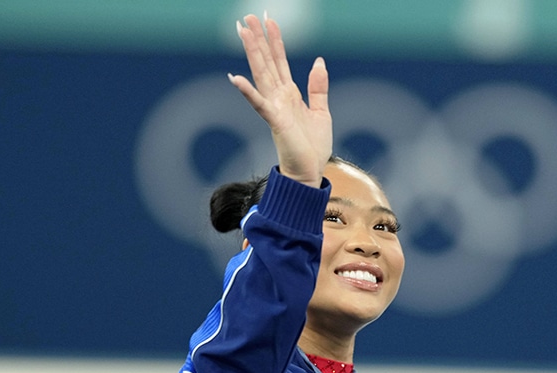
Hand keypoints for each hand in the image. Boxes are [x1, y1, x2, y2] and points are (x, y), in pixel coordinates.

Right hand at [229, 14, 331, 186]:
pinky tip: (235, 78)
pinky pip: (260, 104)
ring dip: (252, 53)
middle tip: (247, 17)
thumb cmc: (313, 147)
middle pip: (266, 62)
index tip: (269, 20)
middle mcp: (278, 98)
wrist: (310, 172)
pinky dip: (248, 91)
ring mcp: (275, 108)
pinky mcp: (275, 121)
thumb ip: (318, 87)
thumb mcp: (321, 111)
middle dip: (258, 39)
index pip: (280, 61)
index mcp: (289, 94)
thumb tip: (319, 61)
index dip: (275, 40)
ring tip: (242, 32)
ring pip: (261, 74)